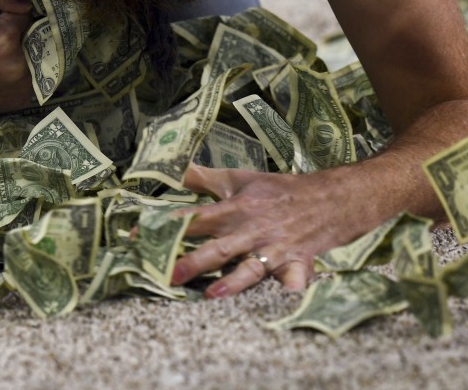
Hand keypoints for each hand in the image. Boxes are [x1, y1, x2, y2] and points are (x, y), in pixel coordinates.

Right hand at [0, 0, 34, 118]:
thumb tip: (23, 2)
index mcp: (7, 38)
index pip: (24, 15)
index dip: (6, 16)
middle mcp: (19, 65)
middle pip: (29, 38)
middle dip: (14, 36)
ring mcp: (20, 87)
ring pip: (31, 59)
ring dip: (17, 56)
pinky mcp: (17, 101)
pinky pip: (28, 79)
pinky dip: (16, 75)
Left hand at [172, 165, 377, 297]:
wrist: (330, 196)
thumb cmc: (281, 190)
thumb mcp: (242, 179)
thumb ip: (206, 179)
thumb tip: (177, 171)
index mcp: (235, 208)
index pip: (194, 218)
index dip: (166, 227)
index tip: (138, 237)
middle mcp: (252, 229)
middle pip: (218, 246)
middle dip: (193, 261)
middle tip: (168, 275)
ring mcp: (274, 247)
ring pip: (250, 267)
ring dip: (233, 281)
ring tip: (213, 294)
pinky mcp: (297, 261)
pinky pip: (295, 277)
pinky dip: (293, 286)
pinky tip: (288, 297)